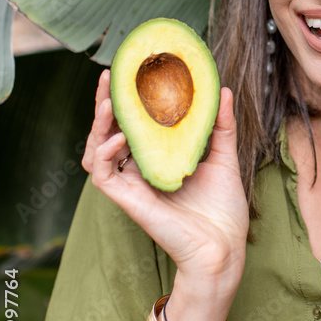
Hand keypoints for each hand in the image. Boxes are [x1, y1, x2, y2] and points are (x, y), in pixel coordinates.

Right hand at [82, 70, 248, 292]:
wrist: (224, 248)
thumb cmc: (223, 210)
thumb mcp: (224, 157)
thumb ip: (221, 125)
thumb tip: (222, 89)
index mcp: (157, 160)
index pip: (132, 125)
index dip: (126, 100)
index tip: (129, 72)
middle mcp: (139, 171)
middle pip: (108, 133)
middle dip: (104, 103)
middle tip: (108, 76)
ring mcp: (131, 186)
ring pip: (96, 151)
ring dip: (97, 126)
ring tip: (108, 103)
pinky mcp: (128, 201)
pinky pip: (101, 175)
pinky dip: (103, 154)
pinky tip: (119, 138)